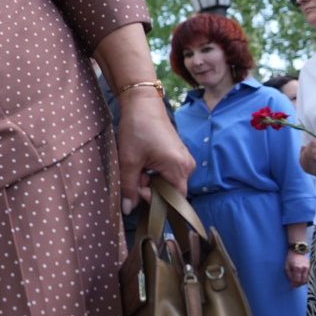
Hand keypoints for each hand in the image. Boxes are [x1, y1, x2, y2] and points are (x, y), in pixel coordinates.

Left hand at [115, 96, 195, 212]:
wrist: (142, 104)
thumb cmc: (137, 129)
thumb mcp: (129, 161)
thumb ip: (129, 187)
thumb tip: (128, 210)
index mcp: (179, 168)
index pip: (174, 200)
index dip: (155, 200)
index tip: (137, 186)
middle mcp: (187, 165)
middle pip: (170, 191)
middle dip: (150, 188)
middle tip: (134, 174)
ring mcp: (184, 160)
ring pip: (166, 182)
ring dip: (149, 180)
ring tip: (137, 166)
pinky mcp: (178, 155)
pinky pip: (167, 173)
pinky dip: (153, 172)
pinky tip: (142, 162)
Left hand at [285, 249, 309, 287]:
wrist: (298, 250)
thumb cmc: (290, 258)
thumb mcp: (287, 265)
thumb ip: (289, 274)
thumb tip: (291, 281)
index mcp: (297, 268)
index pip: (297, 280)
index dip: (294, 285)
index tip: (292, 286)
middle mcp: (304, 269)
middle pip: (303, 281)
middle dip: (299, 285)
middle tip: (295, 286)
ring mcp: (308, 268)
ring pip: (307, 279)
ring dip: (302, 282)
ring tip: (298, 283)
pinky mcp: (311, 267)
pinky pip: (309, 276)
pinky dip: (305, 279)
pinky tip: (302, 279)